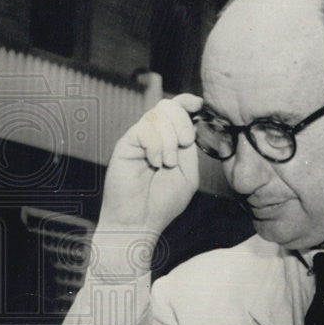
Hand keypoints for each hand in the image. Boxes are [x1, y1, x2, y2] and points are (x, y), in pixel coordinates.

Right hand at [96, 95, 200, 252]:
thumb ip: (191, 149)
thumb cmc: (161, 203)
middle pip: (168, 106)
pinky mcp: (125, 145)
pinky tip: (155, 162)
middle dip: (182, 123)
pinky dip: (155, 145)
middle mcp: (152, 137)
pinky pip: (144, 130)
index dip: (187, 102)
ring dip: (169, 139)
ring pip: (157, 116)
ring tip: (167, 163)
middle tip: (184, 145)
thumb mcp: (188, 174)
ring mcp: (138, 140)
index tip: (198, 105)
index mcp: (168, 141)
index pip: (176, 109)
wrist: (138, 222)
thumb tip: (193, 123)